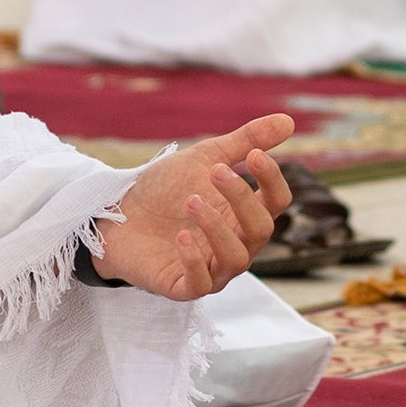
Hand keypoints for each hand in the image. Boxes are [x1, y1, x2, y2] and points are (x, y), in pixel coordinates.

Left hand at [92, 115, 294, 299]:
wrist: (116, 211)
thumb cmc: (165, 188)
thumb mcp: (204, 158)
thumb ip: (245, 141)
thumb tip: (288, 120)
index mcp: (243, 213)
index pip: (276, 202)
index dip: (272, 179)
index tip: (253, 155)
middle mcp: (235, 243)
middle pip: (261, 230)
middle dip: (242, 198)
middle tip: (214, 172)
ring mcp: (211, 268)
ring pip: (236, 259)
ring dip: (218, 228)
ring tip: (192, 201)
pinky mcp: (181, 286)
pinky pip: (200, 284)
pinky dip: (195, 261)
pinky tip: (181, 236)